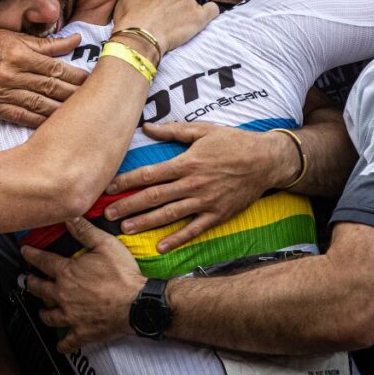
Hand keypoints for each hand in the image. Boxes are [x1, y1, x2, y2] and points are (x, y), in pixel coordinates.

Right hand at [0, 28, 88, 127]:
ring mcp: (0, 92)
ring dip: (61, 111)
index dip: (77, 76)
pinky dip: (39, 121)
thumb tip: (76, 39)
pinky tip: (55, 125)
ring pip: (38, 105)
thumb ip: (47, 43)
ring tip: (80, 116)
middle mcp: (10, 74)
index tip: (94, 82)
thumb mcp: (15, 36)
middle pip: (51, 88)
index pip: (56, 69)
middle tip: (94, 101)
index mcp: (19, 53)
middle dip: (74, 95)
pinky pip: (21, 117)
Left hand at [21, 217, 145, 351]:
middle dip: (31, 283)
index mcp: (67, 273)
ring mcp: (71, 316)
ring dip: (43, 311)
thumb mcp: (105, 245)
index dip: (31, 255)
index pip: (43, 262)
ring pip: (49, 315)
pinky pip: (68, 342)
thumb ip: (85, 231)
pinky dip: (62, 344)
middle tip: (27, 280)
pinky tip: (60, 345)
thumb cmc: (123, 275)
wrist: (137, 303)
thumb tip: (69, 217)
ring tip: (41, 309)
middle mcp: (64, 295)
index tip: (24, 252)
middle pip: (40, 289)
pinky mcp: (82, 332)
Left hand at [105, 123, 294, 251]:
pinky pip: (194, 229)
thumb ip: (173, 131)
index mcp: (186, 163)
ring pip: (169, 214)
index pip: (149, 174)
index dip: (127, 181)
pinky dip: (177, 239)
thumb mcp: (203, 130)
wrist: (265, 160)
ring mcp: (205, 201)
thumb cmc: (233, 142)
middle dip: (129, 205)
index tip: (109, 188)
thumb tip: (146, 127)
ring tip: (125, 229)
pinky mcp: (217, 215)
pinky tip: (161, 247)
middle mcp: (192, 184)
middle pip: (154, 197)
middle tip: (107, 214)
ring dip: (146, 223)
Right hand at [113, 0, 218, 54]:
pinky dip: (210, 13)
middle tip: (165, 25)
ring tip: (177, 30)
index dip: (160, 5)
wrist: (140, 36)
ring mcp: (188, 3)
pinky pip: (212, 10)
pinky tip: (204, 19)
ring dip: (186, 15)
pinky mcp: (199, 17)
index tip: (156, 16)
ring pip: (191, 6)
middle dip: (174, 10)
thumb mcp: (124, 0)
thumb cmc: (129, 21)